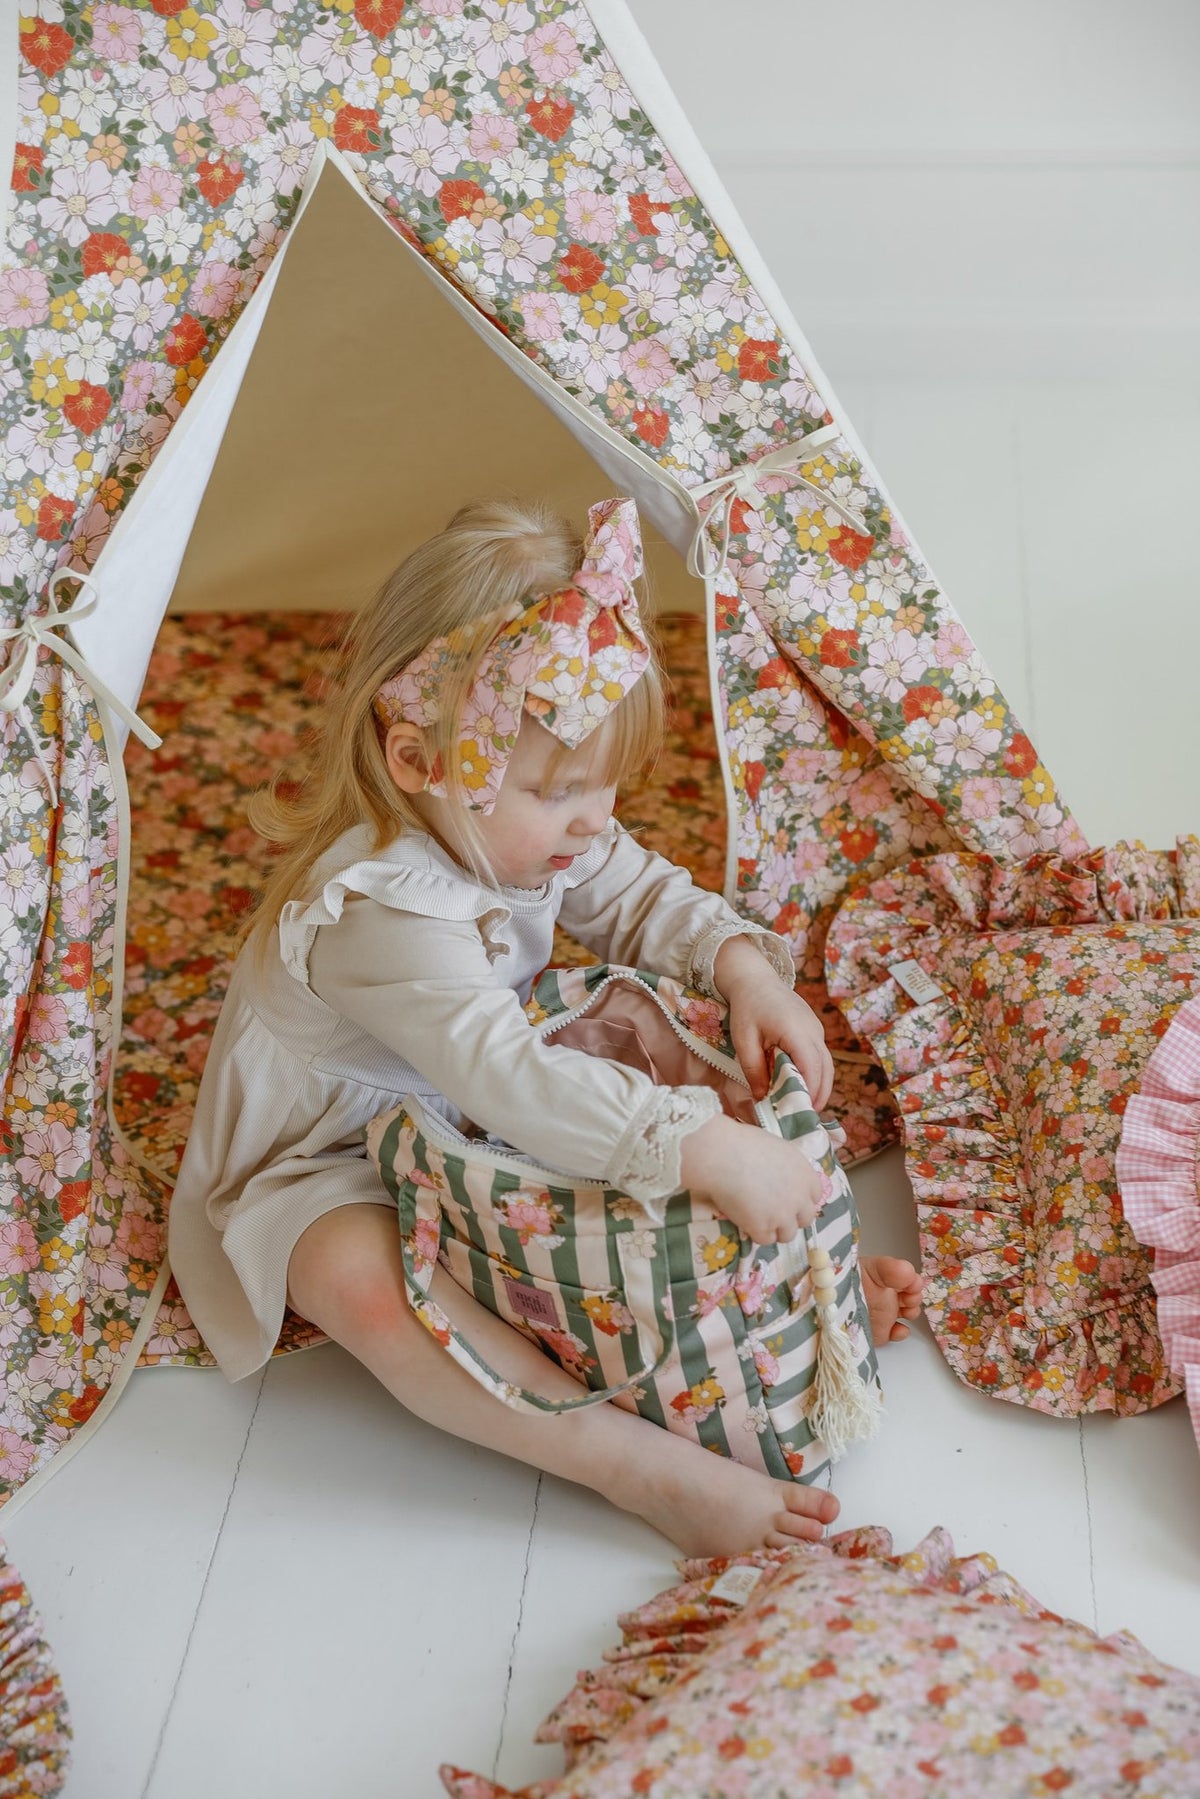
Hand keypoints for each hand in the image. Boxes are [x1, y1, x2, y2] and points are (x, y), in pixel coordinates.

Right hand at [679, 1115, 825, 1244]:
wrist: (723, 1156)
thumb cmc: (744, 1144)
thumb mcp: (777, 1150)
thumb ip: (787, 1168)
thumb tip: (780, 1177)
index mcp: (806, 1175)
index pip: (815, 1197)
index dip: (800, 1199)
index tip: (787, 1198)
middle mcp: (800, 1198)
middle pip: (805, 1219)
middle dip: (791, 1218)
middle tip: (773, 1212)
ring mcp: (783, 1215)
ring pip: (787, 1235)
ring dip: (775, 1229)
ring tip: (756, 1218)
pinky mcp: (764, 1228)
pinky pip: (765, 1240)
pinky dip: (755, 1233)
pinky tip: (744, 1220)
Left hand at [713, 936, 833, 1108]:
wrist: (755, 979)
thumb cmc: (747, 1008)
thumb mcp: (744, 1041)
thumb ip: (754, 1070)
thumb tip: (763, 1098)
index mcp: (795, 1031)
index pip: (811, 1067)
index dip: (810, 1091)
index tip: (802, 1111)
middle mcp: (812, 1030)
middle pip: (825, 1069)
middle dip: (819, 1094)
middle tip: (807, 1116)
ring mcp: (816, 1029)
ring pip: (827, 1064)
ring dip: (821, 1085)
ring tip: (808, 1106)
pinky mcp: (814, 1029)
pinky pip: (821, 1056)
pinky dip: (817, 1073)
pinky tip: (804, 1085)